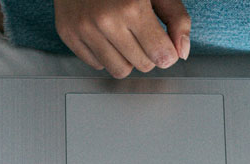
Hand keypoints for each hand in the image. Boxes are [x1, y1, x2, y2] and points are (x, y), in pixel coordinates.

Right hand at [54, 0, 190, 77]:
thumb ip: (177, 19)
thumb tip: (181, 52)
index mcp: (132, 7)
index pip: (161, 55)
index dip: (167, 52)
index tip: (163, 44)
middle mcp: (106, 21)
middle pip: (143, 65)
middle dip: (148, 53)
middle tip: (142, 34)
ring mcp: (84, 29)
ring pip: (119, 71)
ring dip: (127, 58)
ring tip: (124, 36)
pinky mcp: (68, 34)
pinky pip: (96, 64)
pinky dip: (105, 54)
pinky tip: (105, 35)